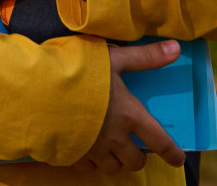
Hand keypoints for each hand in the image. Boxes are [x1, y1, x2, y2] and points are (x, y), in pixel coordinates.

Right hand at [73, 42, 185, 173]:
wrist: (39, 90)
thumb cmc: (78, 71)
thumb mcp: (114, 59)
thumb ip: (144, 57)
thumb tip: (176, 48)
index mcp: (129, 115)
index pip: (159, 141)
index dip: (172, 153)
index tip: (177, 159)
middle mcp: (115, 138)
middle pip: (135, 162)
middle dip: (137, 157)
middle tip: (133, 147)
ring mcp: (93, 150)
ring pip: (112, 168)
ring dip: (115, 161)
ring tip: (110, 149)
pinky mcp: (72, 155)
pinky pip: (87, 168)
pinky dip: (90, 161)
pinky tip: (86, 148)